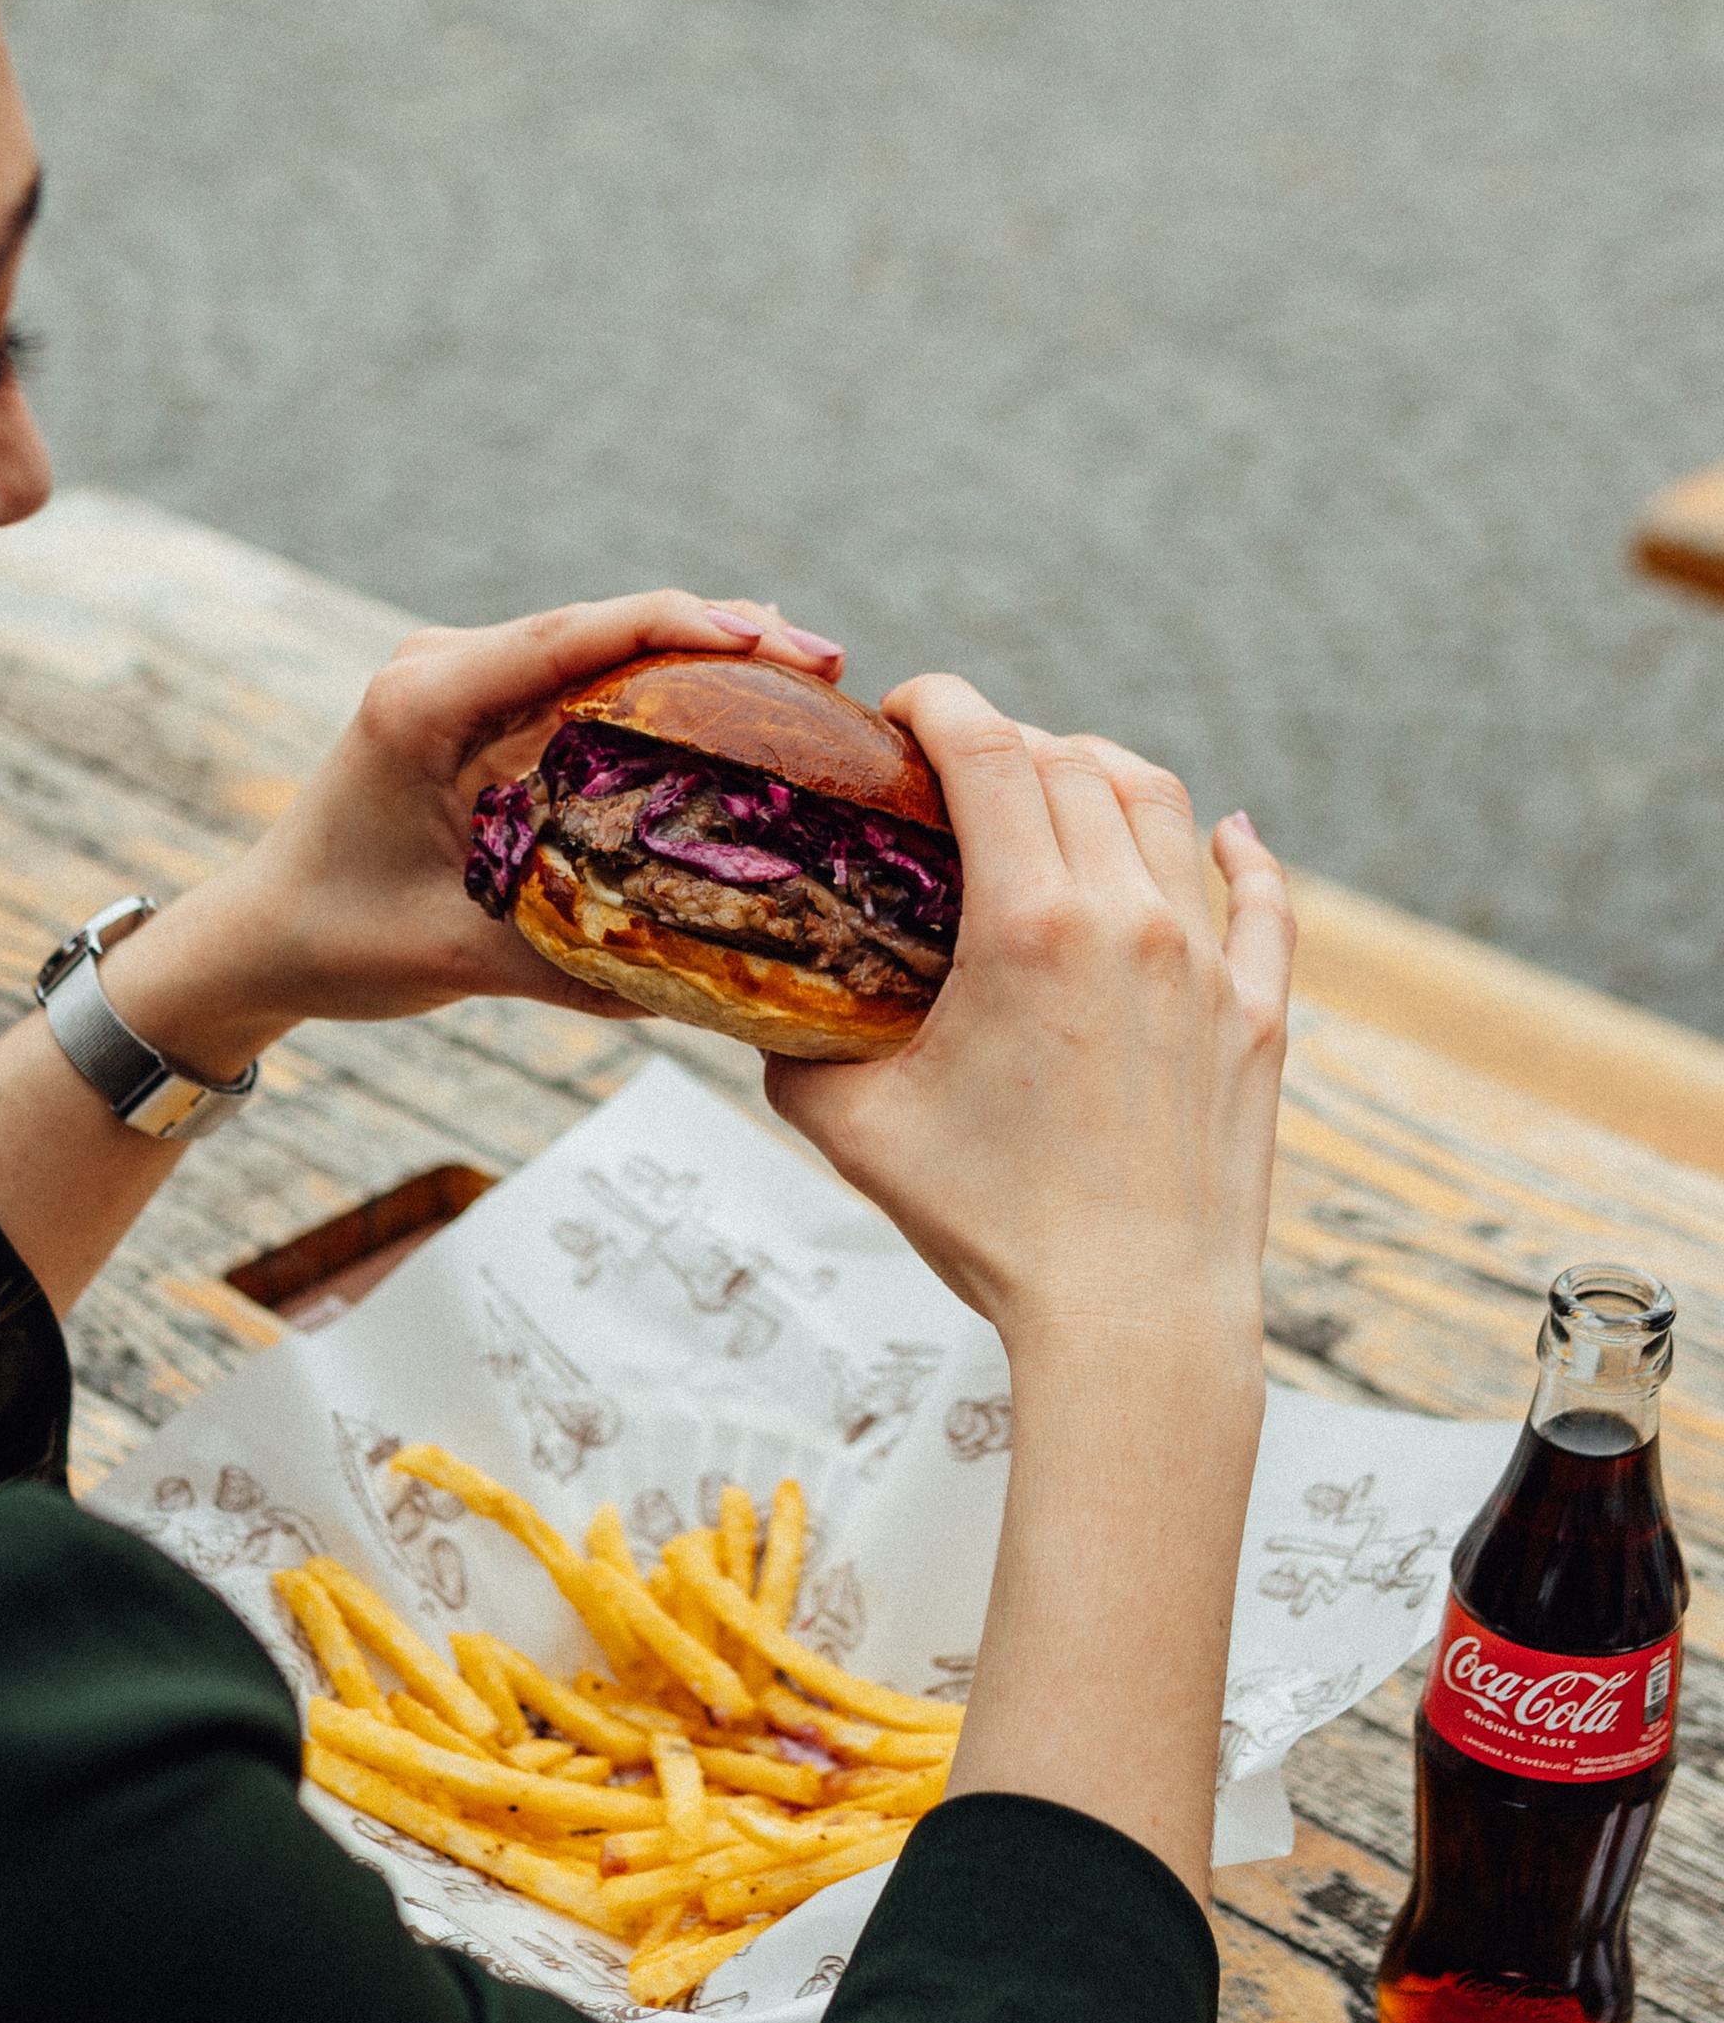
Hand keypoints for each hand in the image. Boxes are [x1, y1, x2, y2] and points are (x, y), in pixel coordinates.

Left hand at [99, 589, 845, 1071]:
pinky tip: (740, 711)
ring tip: (807, 681)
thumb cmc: (338, 942)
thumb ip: (575, 969)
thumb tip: (708, 994)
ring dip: (703, 656)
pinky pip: (588, 679)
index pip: (575, 636)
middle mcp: (445, 665)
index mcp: (424, 699)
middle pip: (607, 623)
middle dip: (722, 632)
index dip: (683, 624)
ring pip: (606, 643)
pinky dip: (664, 688)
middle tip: (826, 665)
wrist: (260, 936)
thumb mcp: (459, 959)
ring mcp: (466, 677)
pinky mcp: (484, 706)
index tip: (772, 637)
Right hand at [765, 678, 1293, 1363]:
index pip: (987, 748)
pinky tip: (1229, 833)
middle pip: (1071, 761)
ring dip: (1101, 773)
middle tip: (955, 769)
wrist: (1132, 1318)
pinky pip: (1262, 901)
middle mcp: (1131, 919)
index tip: (901, 713)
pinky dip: (1240, 852)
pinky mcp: (1258, 1017)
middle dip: (1004, 740)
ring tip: (1058, 785)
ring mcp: (1208, 964)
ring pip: (1162, 807)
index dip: (937, 704)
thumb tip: (760, 1005)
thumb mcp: (853, 1129)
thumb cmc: (991, 1229)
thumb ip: (796, 1047)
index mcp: (1032, 925)